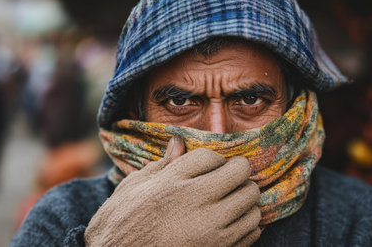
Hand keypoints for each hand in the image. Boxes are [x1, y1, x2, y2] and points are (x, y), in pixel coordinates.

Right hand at [85, 136, 260, 246]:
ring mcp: (211, 230)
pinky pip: (252, 230)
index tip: (211, 167)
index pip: (212, 156)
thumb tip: (178, 142)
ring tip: (230, 202)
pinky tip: (231, 223)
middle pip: (240, 173)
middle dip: (236, 171)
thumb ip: (162, 165)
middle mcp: (196, 203)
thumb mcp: (133, 188)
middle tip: (227, 179)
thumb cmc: (119, 225)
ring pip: (251, 202)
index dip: (214, 159)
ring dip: (244, 199)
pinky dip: (247, 223)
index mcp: (172, 183)